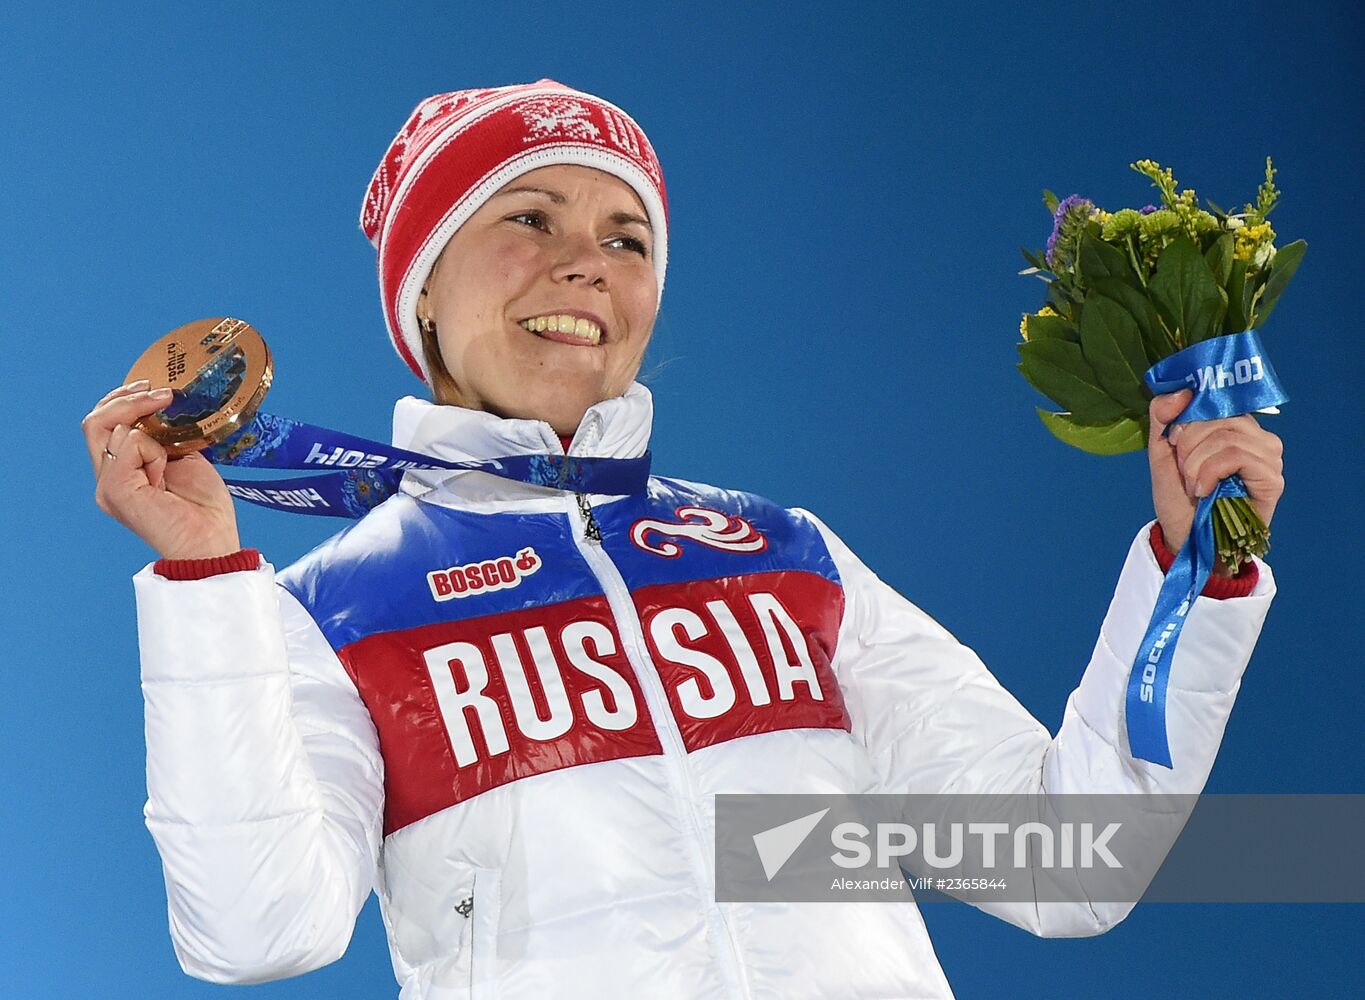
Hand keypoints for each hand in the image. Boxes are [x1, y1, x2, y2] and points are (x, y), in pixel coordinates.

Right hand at [83, 380, 240, 559]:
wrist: (211, 542)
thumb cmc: (204, 508)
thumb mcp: (184, 459)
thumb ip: (164, 437)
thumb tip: (162, 406)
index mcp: (122, 472)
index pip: (103, 424)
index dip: (122, 399)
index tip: (152, 387)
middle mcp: (108, 479)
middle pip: (95, 421)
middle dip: (128, 398)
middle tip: (163, 393)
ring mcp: (108, 485)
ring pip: (109, 427)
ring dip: (150, 432)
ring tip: (173, 456)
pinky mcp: (115, 489)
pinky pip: (127, 444)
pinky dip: (153, 450)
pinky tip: (165, 472)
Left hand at [1147, 389, 1284, 567]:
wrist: (1186, 536)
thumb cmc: (1179, 495)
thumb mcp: (1161, 449)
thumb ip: (1163, 415)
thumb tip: (1181, 391)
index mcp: (1232, 423)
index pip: (1213, 397)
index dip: (1185, 418)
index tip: (1173, 440)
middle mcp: (1255, 434)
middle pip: (1217, 416)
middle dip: (1187, 446)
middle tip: (1184, 471)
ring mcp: (1268, 454)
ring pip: (1225, 436)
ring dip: (1195, 464)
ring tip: (1193, 484)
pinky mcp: (1272, 477)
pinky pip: (1237, 456)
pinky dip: (1209, 473)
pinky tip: (1204, 490)